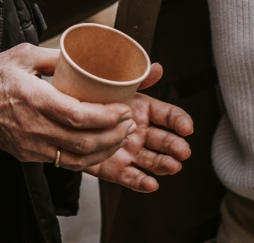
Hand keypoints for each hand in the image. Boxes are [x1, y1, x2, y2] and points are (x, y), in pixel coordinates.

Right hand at [0, 43, 135, 170]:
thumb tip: (82, 56)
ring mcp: (32, 145)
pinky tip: (100, 148)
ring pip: (78, 159)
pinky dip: (87, 159)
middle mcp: (34, 126)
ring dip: (105, 149)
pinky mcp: (29, 155)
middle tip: (129, 122)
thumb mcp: (22, 55)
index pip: (79, 115)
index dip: (107, 116)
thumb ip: (54, 56)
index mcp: (34, 98)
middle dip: (114, 134)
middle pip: (84, 142)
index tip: (124, 108)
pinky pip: (64, 163)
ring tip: (120, 135)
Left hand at [86, 64, 193, 192]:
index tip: (187, 128)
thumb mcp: (113, 85)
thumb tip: (156, 68)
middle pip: (165, 141)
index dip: (180, 121)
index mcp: (144, 111)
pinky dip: (141, 183)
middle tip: (182, 151)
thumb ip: (135, 78)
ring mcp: (130, 151)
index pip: (169, 116)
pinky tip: (151, 184)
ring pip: (152, 161)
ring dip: (164, 165)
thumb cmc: (92, 98)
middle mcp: (141, 132)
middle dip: (176, 146)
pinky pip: (130, 178)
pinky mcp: (116, 168)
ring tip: (172, 166)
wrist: (66, 118)